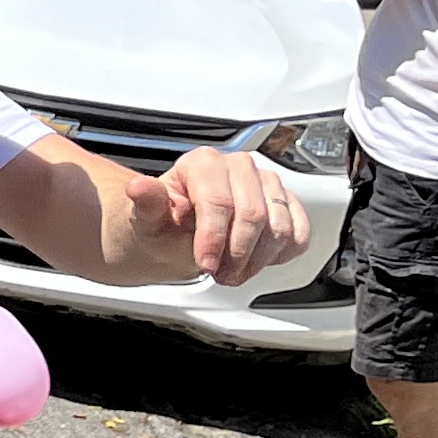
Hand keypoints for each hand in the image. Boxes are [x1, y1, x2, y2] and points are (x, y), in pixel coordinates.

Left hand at [134, 148, 310, 287]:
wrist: (177, 235)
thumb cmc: (164, 226)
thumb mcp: (148, 221)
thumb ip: (147, 204)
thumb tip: (139, 188)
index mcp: (202, 163)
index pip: (219, 202)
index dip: (214, 239)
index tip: (205, 265)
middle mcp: (238, 166)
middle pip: (253, 216)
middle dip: (237, 254)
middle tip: (220, 274)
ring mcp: (267, 183)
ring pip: (279, 227)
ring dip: (257, 260)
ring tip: (233, 271)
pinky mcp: (288, 203)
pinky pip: (299, 234)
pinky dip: (280, 255)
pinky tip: (255, 259)